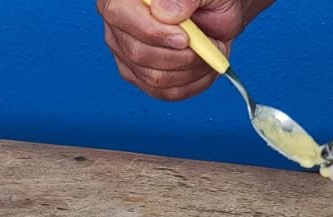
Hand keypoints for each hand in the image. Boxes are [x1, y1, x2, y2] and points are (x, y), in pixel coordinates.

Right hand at [97, 0, 248, 100]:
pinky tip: (203, 68)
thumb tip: (165, 13)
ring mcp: (125, 50)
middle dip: (179, 56)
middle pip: (136, 52)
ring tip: (208, 53)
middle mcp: (118, 21)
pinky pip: (162, 91)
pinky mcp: (139, 74)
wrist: (214, 13)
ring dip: (189, 70)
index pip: (119, 14)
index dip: (152, 32)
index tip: (184, 38)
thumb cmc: (205, 0)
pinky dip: (190, 85)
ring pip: (151, 77)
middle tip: (205, 45)